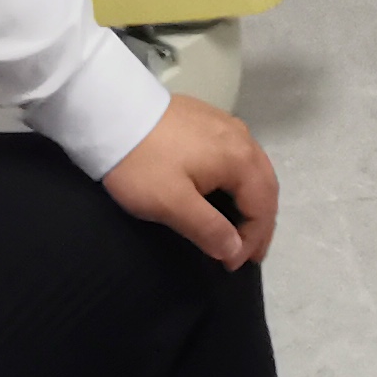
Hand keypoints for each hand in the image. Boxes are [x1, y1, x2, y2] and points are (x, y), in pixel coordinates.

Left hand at [102, 94, 279, 270]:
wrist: (111, 112)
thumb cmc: (143, 163)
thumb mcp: (171, 203)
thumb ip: (208, 229)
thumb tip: (235, 250)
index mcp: (240, 159)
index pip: (261, 208)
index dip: (251, 241)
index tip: (230, 265)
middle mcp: (243, 138)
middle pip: (265, 186)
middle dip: (261, 223)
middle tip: (250, 252)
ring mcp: (227, 125)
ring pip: (253, 169)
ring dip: (252, 201)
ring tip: (242, 227)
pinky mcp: (209, 120)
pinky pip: (238, 156)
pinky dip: (239, 182)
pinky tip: (226, 191)